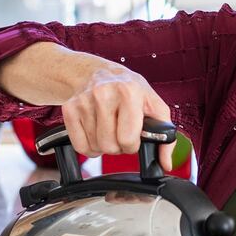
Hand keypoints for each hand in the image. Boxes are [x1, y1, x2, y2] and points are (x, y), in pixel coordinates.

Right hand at [60, 64, 174, 168]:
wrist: (98, 73)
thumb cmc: (129, 90)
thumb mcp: (154, 105)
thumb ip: (165, 136)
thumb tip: (165, 163)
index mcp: (129, 92)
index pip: (127, 139)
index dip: (132, 144)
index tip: (133, 136)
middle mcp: (103, 94)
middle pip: (109, 146)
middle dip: (118, 146)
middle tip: (120, 132)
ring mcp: (83, 101)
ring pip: (95, 148)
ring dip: (104, 145)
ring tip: (108, 128)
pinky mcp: (69, 109)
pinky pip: (80, 146)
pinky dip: (89, 146)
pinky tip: (96, 131)